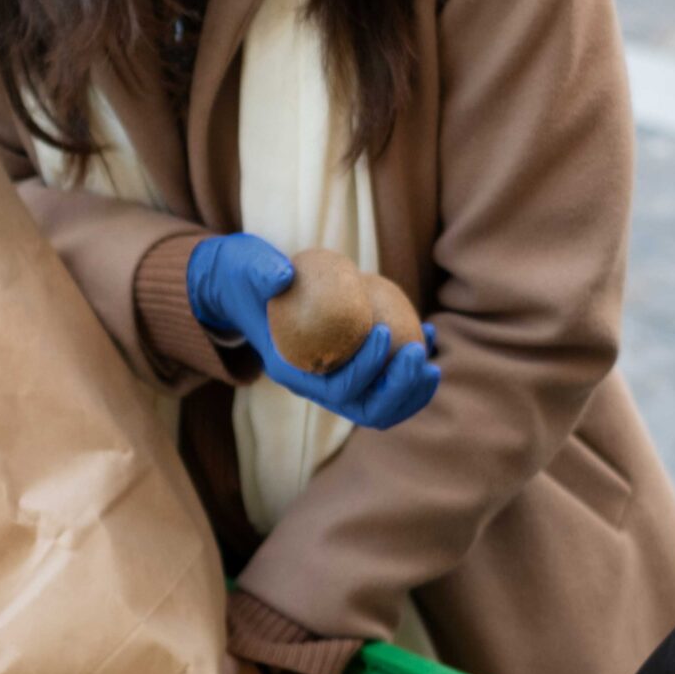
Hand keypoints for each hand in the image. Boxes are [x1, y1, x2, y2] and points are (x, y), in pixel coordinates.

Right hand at [186, 233, 440, 429]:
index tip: (386, 330)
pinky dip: (412, 367)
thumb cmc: (245, 273)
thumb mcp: (245, 264)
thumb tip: (284, 275)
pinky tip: (430, 332)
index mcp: (290, 370)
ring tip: (431, 360)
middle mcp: (314, 385)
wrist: (243, 284)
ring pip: (382, 405)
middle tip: (420, 355)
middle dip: (399, 389)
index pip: (337, 388)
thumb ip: (261, 269)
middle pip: (366, 409)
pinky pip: (387, 381)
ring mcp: (334, 379)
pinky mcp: (351, 366)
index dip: (367, 368)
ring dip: (412, 390)